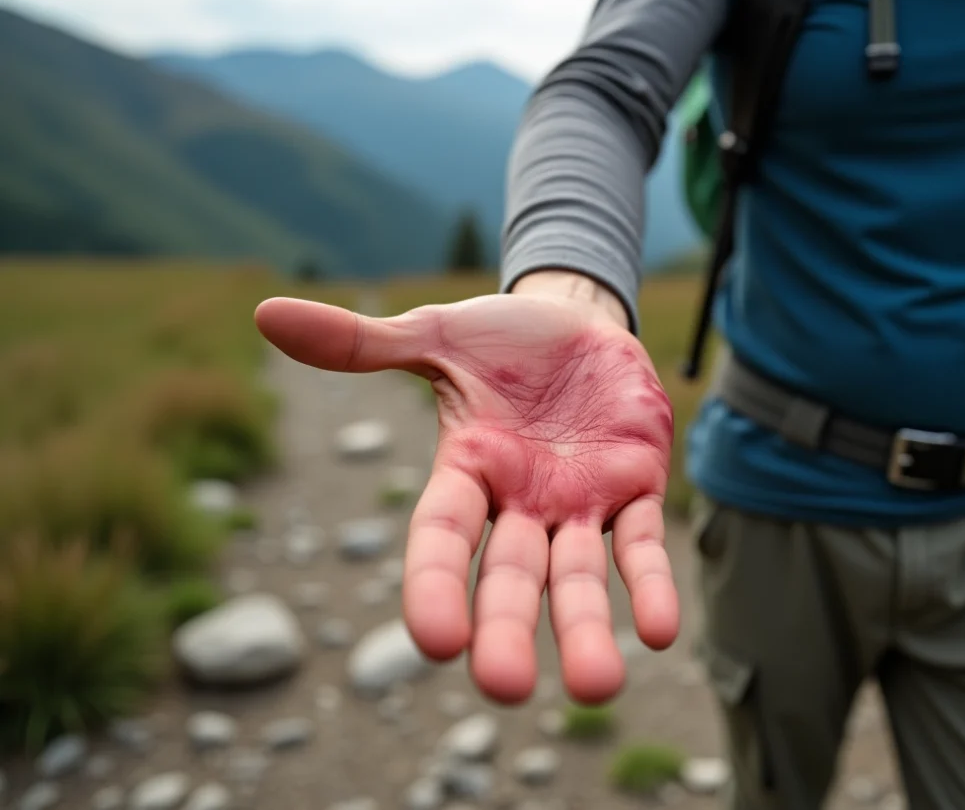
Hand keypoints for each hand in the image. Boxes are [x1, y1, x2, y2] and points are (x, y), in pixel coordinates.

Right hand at [253, 279, 677, 704]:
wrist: (579, 321)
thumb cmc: (502, 338)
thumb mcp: (435, 337)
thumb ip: (362, 344)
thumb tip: (266, 314)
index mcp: (467, 471)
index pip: (442, 537)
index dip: (438, 585)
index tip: (438, 641)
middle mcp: (519, 502)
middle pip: (510, 576)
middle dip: (508, 629)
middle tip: (507, 688)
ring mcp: (578, 501)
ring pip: (578, 576)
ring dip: (586, 629)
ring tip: (598, 686)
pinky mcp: (634, 486)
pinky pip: (641, 544)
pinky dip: (652, 585)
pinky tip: (661, 632)